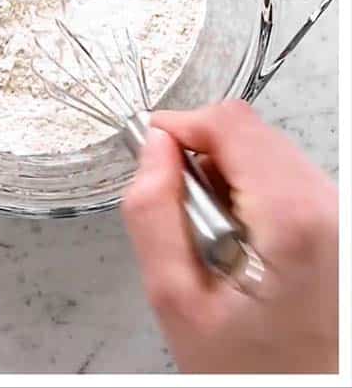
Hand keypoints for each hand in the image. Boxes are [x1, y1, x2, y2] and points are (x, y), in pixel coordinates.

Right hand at [123, 100, 337, 372]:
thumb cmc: (249, 370)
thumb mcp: (174, 298)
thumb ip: (153, 213)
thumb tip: (152, 148)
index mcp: (292, 219)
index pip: (230, 121)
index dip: (180, 129)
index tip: (152, 160)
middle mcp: (332, 208)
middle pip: (250, 136)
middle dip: (203, 164)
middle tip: (183, 223)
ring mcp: (342, 219)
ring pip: (269, 157)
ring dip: (229, 185)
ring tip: (217, 246)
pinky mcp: (342, 230)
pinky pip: (289, 184)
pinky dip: (255, 202)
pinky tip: (245, 252)